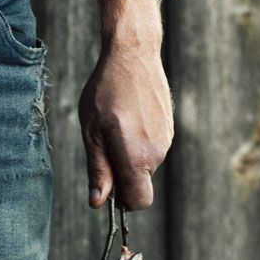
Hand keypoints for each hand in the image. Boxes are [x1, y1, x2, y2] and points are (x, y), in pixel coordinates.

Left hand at [78, 36, 172, 210]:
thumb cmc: (106, 92)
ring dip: (127, 156)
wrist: (134, 54)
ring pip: (144, 165)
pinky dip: (137, 142)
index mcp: (138, 158)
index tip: (108, 187)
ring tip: (114, 126)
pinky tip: (127, 117)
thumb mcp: (92, 134)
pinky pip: (150, 148)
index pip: (138, 202)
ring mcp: (166, 140)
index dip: (122, 202)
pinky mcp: (168, 128)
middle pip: (139, 184)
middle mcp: (157, 153)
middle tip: (102, 145)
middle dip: (120, 176)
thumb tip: (98, 204)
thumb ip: (98, 171)